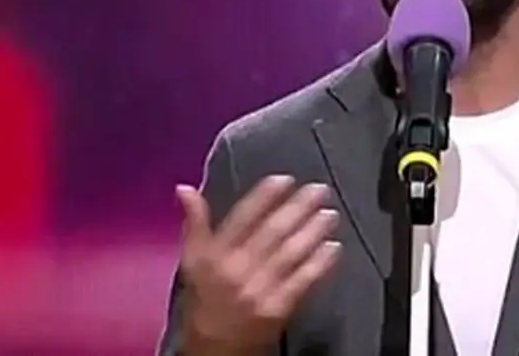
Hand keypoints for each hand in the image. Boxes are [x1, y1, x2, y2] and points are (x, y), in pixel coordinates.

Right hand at [176, 175, 341, 354]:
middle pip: (271, 232)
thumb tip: (185, 188)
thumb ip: (194, 223)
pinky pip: (302, 281)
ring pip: (290, 253)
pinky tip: (333, 247)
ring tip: (329, 213)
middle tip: (318, 190)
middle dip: (298, 208)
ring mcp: (259, 290)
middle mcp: (236, 270)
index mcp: (214, 255)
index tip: (284, 179)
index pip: (241, 218)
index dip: (264, 196)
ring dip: (313, 231)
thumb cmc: (203, 303)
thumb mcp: (192, 262)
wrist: (213, 351)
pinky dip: (319, 263)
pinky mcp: (278, 309)